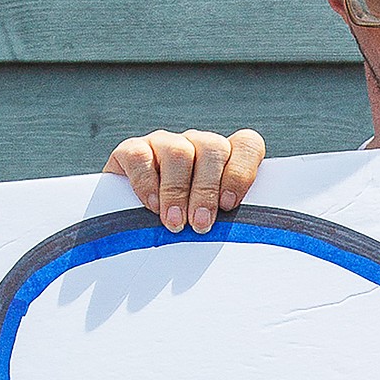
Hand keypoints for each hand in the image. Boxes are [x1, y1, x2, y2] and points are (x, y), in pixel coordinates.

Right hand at [104, 128, 265, 233]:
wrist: (134, 228)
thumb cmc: (187, 227)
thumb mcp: (213, 223)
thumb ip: (229, 220)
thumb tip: (236, 235)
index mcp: (226, 157)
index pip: (247, 145)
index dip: (241, 172)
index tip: (229, 204)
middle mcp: (198, 144)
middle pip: (213, 148)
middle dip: (207, 191)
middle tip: (200, 224)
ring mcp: (166, 143)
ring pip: (179, 152)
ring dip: (177, 192)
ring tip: (175, 223)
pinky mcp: (132, 149)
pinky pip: (140, 157)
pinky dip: (146, 184)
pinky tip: (151, 206)